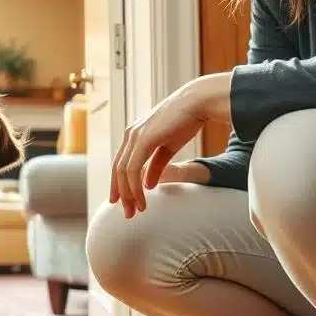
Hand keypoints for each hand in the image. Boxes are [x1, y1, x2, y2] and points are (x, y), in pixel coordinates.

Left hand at [108, 72, 230, 216]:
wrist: (197, 102)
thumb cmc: (186, 121)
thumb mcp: (168, 148)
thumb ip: (156, 165)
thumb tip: (148, 185)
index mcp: (134, 134)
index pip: (120, 163)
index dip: (119, 183)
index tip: (121, 201)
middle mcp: (130, 134)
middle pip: (118, 170)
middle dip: (121, 193)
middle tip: (127, 213)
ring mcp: (134, 136)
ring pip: (123, 172)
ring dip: (128, 194)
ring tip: (136, 210)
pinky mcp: (142, 139)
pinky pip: (132, 169)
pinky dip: (135, 187)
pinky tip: (142, 199)